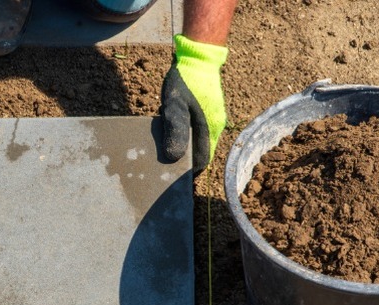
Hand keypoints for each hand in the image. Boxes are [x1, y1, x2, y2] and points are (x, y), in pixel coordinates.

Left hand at [159, 35, 228, 171]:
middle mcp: (215, 126)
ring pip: (198, 141)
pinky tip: (170, 127)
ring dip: (184, 145)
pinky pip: (197, 129)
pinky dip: (184, 133)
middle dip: (184, 160)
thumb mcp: (174, 105)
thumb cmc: (185, 80)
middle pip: (200, 152)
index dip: (188, 171)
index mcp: (209, 128)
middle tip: (163, 162)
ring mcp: (213, 118)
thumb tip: (173, 157)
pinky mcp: (208, 111)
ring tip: (164, 144)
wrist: (197, 56)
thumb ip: (175, 129)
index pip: (202, 161)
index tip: (170, 175)